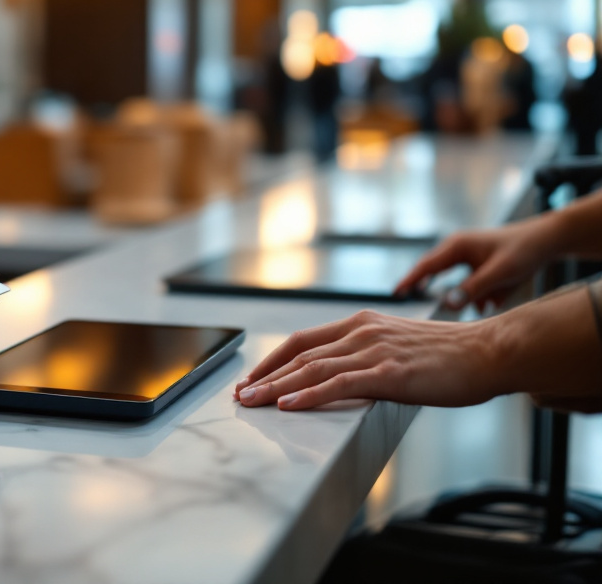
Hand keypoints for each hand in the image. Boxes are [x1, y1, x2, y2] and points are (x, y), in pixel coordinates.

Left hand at [234, 310, 503, 409]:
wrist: (491, 351)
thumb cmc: (450, 356)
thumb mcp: (398, 346)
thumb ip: (368, 355)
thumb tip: (343, 376)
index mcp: (361, 324)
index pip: (302, 341)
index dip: (272, 360)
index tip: (252, 378)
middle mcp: (361, 332)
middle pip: (299, 355)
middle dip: (264, 377)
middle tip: (239, 395)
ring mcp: (373, 350)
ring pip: (311, 370)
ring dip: (275, 388)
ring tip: (250, 403)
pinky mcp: (388, 373)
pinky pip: (338, 384)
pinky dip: (308, 395)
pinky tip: (288, 406)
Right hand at [394, 217, 560, 309]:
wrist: (547, 240)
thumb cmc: (523, 251)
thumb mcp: (499, 273)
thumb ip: (472, 289)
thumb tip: (447, 304)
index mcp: (457, 246)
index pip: (426, 266)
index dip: (410, 280)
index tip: (396, 293)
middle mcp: (458, 249)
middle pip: (433, 271)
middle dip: (425, 285)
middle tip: (406, 298)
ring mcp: (468, 256)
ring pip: (454, 281)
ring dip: (464, 295)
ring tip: (473, 301)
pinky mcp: (479, 264)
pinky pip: (470, 283)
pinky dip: (478, 294)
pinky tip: (495, 298)